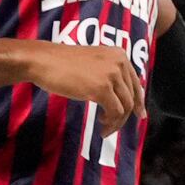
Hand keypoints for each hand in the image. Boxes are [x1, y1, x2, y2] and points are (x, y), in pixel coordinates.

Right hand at [28, 40, 150, 128]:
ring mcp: (112, 75)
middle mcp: (120, 62)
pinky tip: (101, 124)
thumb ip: (108, 73)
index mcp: (119, 55)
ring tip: (104, 129)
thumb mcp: (94, 63)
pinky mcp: (102, 88)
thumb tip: (119, 96)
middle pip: (132, 96)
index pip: (135, 82)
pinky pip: (115, 112)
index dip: (139, 101)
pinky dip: (110, 122)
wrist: (45, 61)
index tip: (140, 115)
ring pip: (126, 106)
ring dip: (116, 122)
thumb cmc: (63, 64)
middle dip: (126, 116)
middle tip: (114, 127)